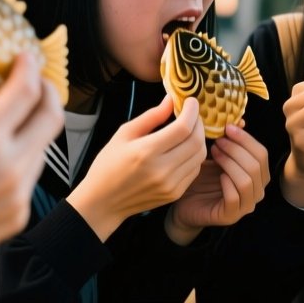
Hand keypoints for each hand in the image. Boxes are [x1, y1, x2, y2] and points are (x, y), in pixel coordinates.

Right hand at [0, 52, 62, 296]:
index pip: (26, 91)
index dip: (29, 68)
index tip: (25, 58)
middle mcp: (10, 166)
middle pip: (52, 116)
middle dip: (46, 92)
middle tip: (32, 82)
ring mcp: (18, 194)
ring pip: (42, 148)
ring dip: (32, 129)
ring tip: (8, 123)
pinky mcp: (18, 216)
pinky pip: (30, 178)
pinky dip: (20, 161)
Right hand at [69, 96, 207, 241]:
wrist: (103, 202)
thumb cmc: (109, 164)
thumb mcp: (124, 134)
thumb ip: (151, 116)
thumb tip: (171, 100)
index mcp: (146, 151)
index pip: (183, 128)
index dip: (192, 111)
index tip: (190, 101)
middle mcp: (162, 170)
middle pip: (196, 141)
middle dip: (199, 123)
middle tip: (192, 114)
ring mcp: (171, 184)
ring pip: (200, 156)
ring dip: (199, 138)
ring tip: (189, 129)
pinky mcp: (175, 194)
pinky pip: (194, 169)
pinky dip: (194, 155)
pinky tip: (184, 148)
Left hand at [166, 124, 272, 242]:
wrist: (183, 204)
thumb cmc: (201, 178)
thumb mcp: (216, 155)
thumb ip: (229, 141)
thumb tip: (240, 120)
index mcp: (257, 175)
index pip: (262, 154)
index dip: (246, 139)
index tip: (228, 127)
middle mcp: (256, 191)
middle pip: (257, 165)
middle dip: (237, 149)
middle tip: (218, 141)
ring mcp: (245, 206)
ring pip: (247, 180)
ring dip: (230, 162)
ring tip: (214, 153)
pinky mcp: (230, 217)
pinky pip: (235, 198)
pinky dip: (227, 183)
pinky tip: (216, 174)